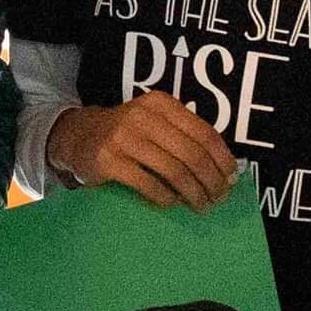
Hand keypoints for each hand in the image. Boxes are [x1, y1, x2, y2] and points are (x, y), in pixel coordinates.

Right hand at [48, 93, 238, 210]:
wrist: (78, 137)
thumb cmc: (127, 135)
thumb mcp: (154, 122)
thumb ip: (183, 136)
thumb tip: (222, 169)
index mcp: (161, 104)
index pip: (203, 132)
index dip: (222, 158)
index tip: (232, 178)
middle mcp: (143, 116)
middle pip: (192, 154)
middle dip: (211, 180)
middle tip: (219, 198)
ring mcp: (124, 138)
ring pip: (173, 171)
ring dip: (193, 193)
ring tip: (201, 205)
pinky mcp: (109, 160)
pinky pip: (148, 184)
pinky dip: (166, 197)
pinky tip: (172, 203)